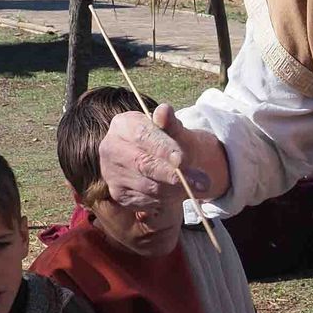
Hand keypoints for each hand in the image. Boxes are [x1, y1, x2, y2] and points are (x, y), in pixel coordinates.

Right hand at [99, 104, 215, 211]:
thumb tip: (164, 111)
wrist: (163, 161)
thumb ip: (171, 123)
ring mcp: (111, 172)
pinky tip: (176, 194)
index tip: (183, 160)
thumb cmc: (169, 142)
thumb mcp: (174, 130)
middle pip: (143, 164)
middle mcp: (111, 148)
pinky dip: (166, 201)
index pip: (143, 136)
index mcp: (123, 124)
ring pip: (148, 186)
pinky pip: (145, 201)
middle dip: (174, 175)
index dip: (164, 149)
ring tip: (195, 187)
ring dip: (175, 190)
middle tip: (201, 183)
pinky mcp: (118, 194)